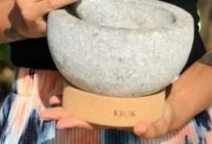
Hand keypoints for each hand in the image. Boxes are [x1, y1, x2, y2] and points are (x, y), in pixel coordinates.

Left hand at [41, 95, 178, 137]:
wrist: (166, 108)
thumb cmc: (161, 118)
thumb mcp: (160, 125)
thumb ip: (150, 129)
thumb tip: (139, 128)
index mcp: (114, 121)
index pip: (92, 122)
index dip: (76, 122)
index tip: (61, 123)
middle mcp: (108, 112)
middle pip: (83, 114)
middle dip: (64, 114)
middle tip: (45, 114)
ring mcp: (109, 103)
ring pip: (85, 103)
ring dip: (69, 102)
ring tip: (52, 100)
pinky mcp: (112, 93)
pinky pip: (93, 91)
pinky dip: (81, 88)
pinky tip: (70, 83)